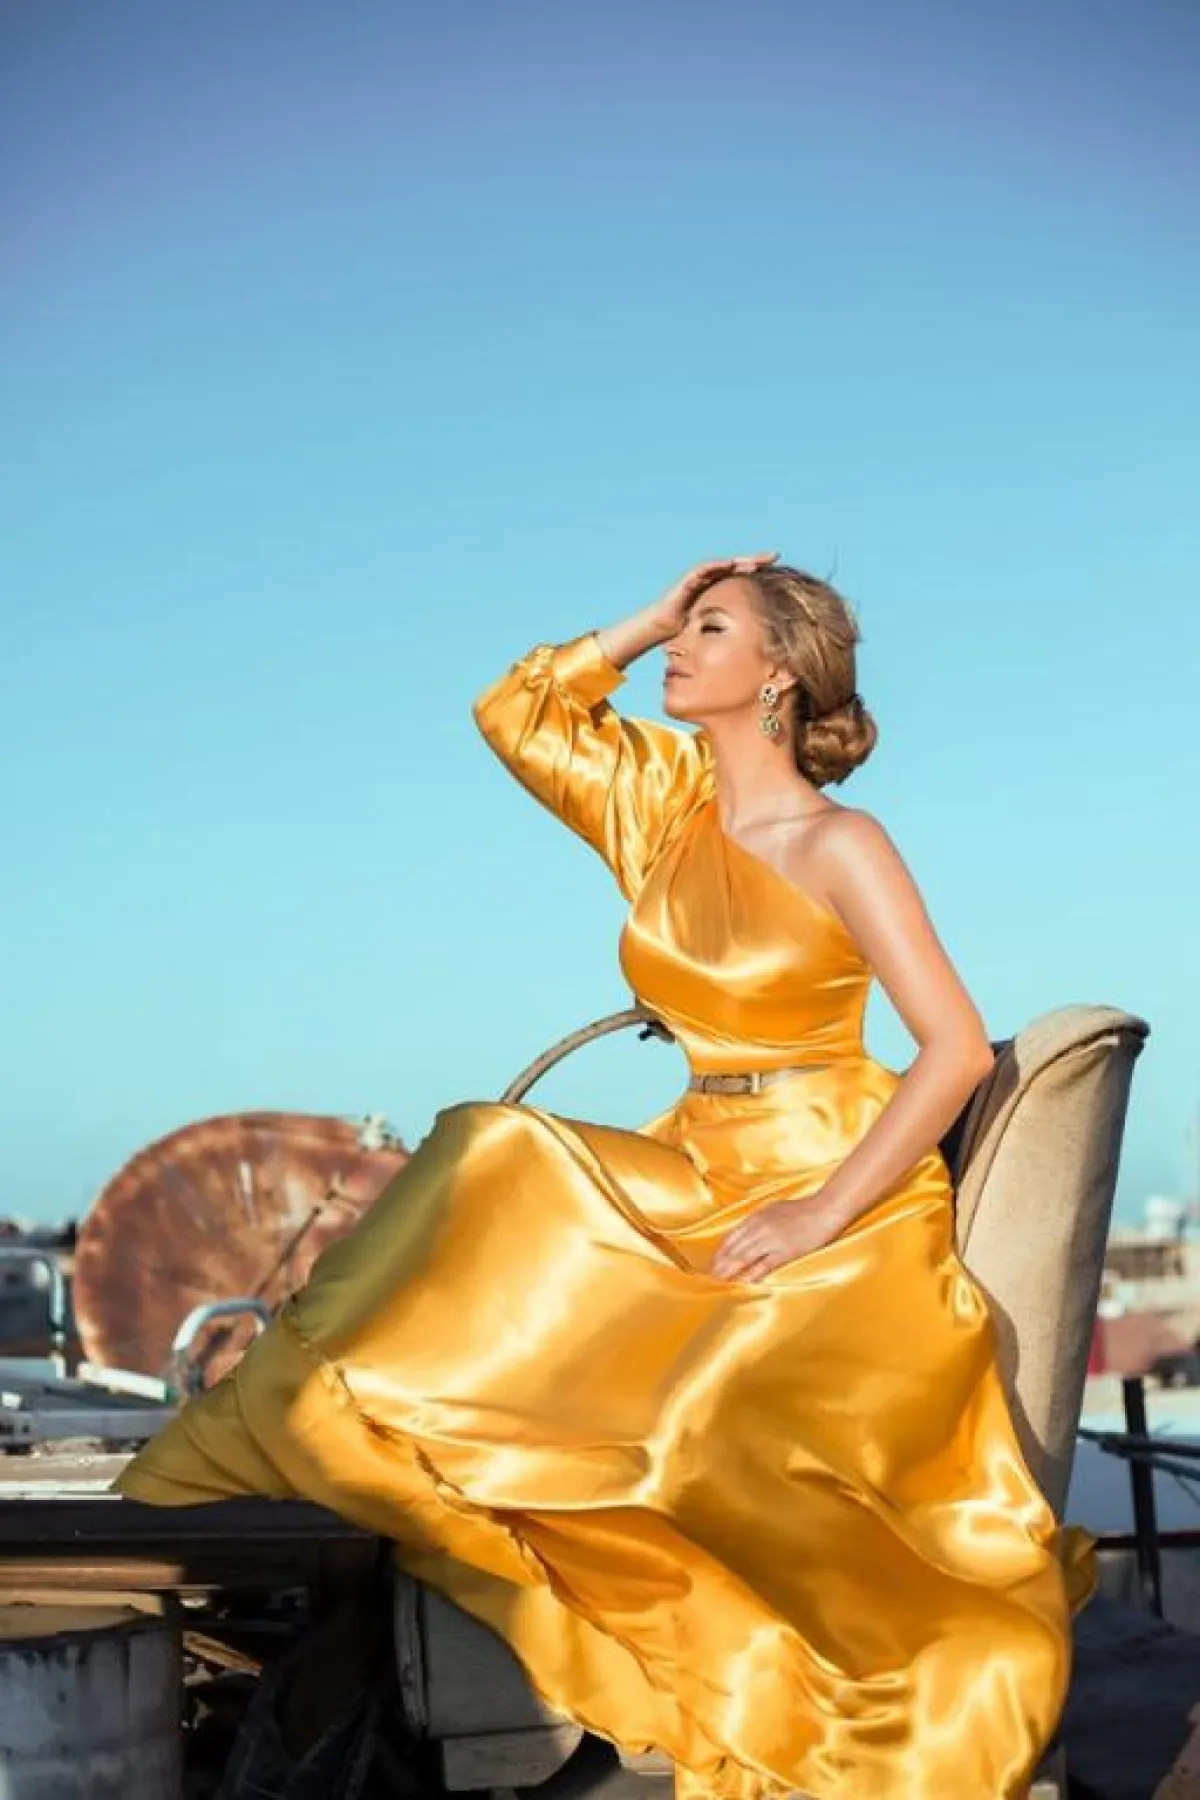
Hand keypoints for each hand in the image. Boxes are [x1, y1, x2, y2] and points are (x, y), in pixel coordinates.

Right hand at [647, 552, 779, 640]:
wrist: (662, 627)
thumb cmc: (686, 629)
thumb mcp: (714, 628)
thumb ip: (729, 627)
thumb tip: (752, 642)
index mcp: (720, 589)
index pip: (743, 577)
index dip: (760, 572)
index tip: (779, 568)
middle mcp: (712, 580)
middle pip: (738, 566)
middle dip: (756, 560)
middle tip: (775, 556)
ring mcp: (700, 577)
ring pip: (724, 565)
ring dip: (740, 561)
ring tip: (756, 561)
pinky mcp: (689, 579)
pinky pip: (704, 569)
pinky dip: (717, 565)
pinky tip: (729, 564)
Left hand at [709, 1193, 850, 1282]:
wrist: (824, 1210)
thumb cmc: (802, 1209)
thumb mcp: (774, 1209)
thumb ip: (759, 1220)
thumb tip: (747, 1230)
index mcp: (756, 1217)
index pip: (731, 1237)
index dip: (720, 1252)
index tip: (713, 1263)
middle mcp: (759, 1227)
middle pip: (734, 1249)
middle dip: (720, 1264)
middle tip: (710, 1277)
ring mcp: (771, 1239)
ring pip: (744, 1257)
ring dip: (730, 1271)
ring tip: (720, 1282)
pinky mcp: (784, 1251)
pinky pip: (763, 1265)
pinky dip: (751, 1275)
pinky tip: (743, 1283)